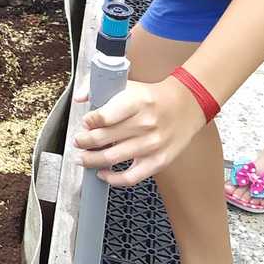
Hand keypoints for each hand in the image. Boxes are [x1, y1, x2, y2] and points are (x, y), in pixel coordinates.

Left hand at [73, 77, 207, 185]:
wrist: (185, 106)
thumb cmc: (153, 98)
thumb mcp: (128, 85)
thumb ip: (99, 87)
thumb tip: (79, 98)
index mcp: (136, 102)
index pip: (105, 116)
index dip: (89, 121)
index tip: (85, 122)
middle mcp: (145, 124)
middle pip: (103, 138)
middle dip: (83, 142)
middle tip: (77, 141)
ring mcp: (152, 145)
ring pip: (112, 158)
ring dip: (91, 159)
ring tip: (82, 157)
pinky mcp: (158, 161)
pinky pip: (131, 177)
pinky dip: (112, 179)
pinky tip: (102, 173)